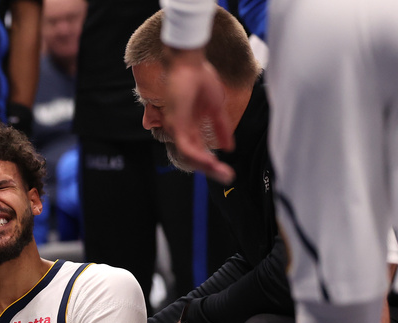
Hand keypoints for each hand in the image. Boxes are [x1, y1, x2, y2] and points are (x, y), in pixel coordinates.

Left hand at [162, 48, 234, 183]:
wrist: (189, 62)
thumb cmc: (199, 79)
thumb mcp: (216, 107)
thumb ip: (220, 127)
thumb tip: (229, 146)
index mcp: (190, 127)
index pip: (200, 151)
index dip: (213, 163)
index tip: (228, 172)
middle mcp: (181, 130)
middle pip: (194, 157)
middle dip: (211, 169)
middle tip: (227, 177)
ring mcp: (176, 127)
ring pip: (189, 155)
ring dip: (206, 165)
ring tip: (222, 172)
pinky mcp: (175, 122)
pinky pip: (186, 145)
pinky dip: (198, 155)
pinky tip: (211, 161)